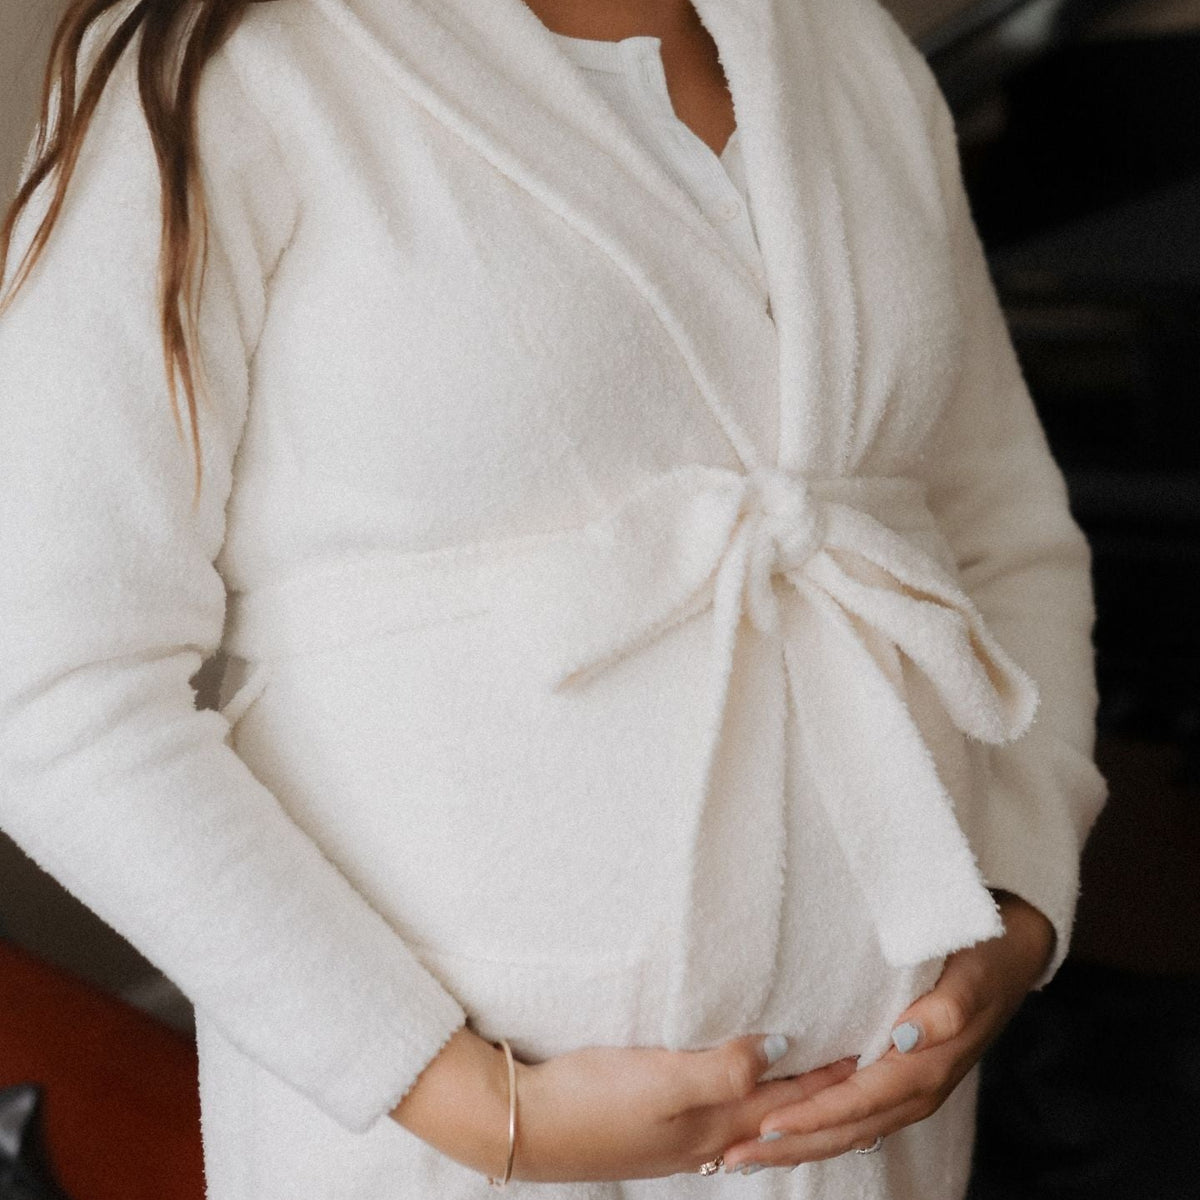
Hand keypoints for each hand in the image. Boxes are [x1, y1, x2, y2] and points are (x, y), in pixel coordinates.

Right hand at [390, 1024, 860, 1182]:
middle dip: (814, 1092)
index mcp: (714, 1122)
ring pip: (748, 1118)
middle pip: (775, 1113)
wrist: (527, 1126)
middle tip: (849, 1065)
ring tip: (801, 1078)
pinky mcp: (651, 1128)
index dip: (828, 1074)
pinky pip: (716, 1116)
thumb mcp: (664, 1079)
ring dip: (779, 1098)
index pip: (787, 1095)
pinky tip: (732, 1095)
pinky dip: (742, 1103)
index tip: (868, 1048)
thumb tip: (782, 1046)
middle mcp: (704, 1136)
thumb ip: (726, 1067)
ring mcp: (677, 1138)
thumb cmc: (593, 1099)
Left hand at [718, 890, 1055, 1172]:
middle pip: (842, 1130)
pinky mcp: (897, 1078)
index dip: (811, 1118)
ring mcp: (905, 1089)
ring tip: (742, 1154)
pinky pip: (851, 1114)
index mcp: (924, 1070)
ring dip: (795, 1145)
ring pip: (844, 1130)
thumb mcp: (970, 975)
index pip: (855, 1103)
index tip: (765, 1126)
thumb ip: (945, 1010)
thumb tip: (905, 1038)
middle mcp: (913, 1090)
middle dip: (789, 1146)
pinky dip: (815, 1128)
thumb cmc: (984, 957)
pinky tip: (781, 1130)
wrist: (1012, 953)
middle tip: (732, 1156)